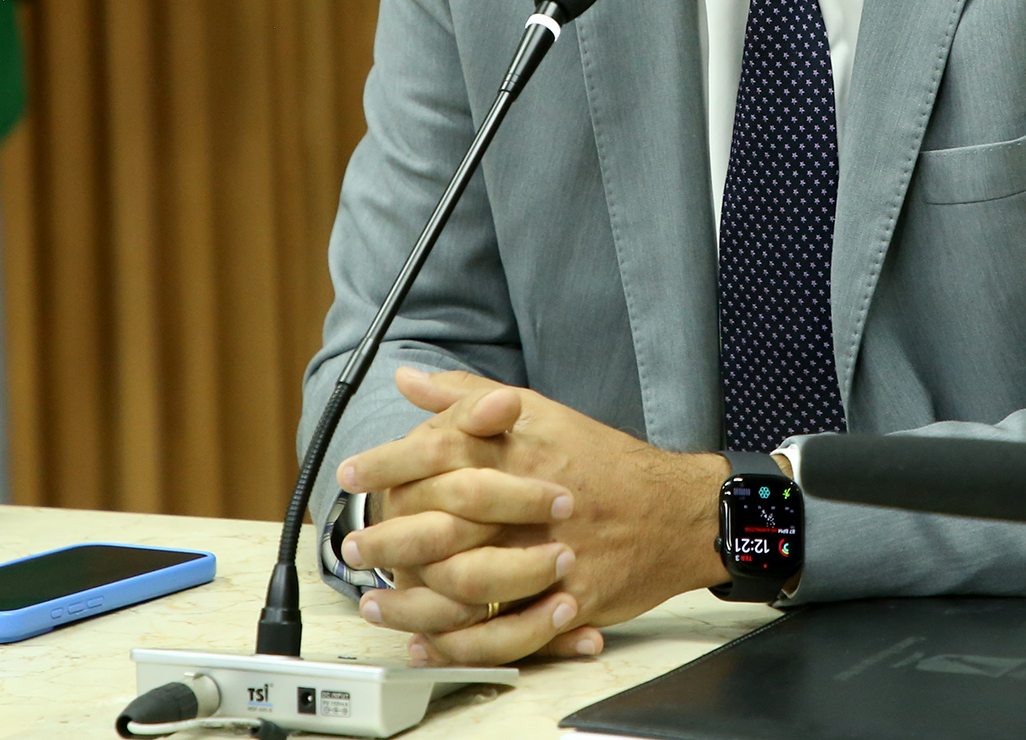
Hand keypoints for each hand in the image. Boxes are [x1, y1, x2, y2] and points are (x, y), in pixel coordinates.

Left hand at [336, 367, 729, 664]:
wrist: (674, 509)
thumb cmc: (603, 461)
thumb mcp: (541, 413)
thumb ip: (471, 396)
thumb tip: (411, 379)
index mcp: (522, 451)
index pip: (439, 451)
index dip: (387, 463)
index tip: (351, 474)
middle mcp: (531, 502)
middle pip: (443, 522)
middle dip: (387, 537)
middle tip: (352, 547)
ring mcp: (549, 555)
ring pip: (466, 586)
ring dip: (411, 600)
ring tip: (376, 602)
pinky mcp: (567, 600)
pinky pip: (505, 634)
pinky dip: (460, 646)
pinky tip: (427, 643)